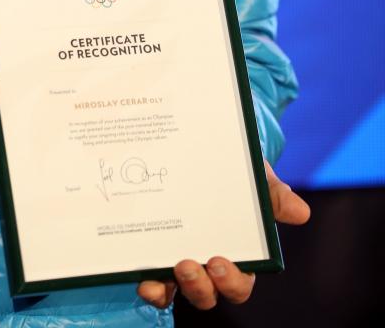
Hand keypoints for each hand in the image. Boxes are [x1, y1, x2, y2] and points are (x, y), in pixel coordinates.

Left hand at [137, 161, 310, 310]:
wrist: (204, 152)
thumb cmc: (236, 173)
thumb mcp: (256, 178)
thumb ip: (275, 194)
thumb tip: (302, 212)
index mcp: (238, 255)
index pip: (239, 282)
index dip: (230, 280)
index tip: (218, 261)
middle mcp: (209, 265)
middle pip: (209, 293)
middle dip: (201, 287)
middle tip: (189, 265)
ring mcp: (182, 262)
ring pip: (181, 292)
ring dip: (176, 287)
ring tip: (172, 267)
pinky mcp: (157, 255)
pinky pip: (155, 282)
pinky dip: (151, 287)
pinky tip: (143, 280)